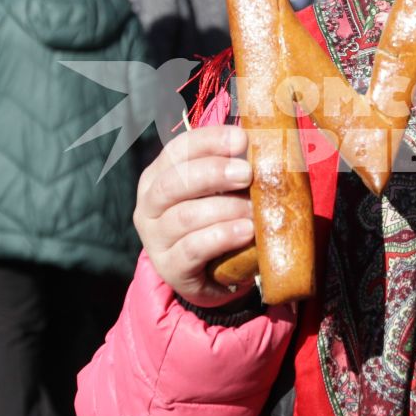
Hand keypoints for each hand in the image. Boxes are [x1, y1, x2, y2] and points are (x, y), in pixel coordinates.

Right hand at [134, 124, 255, 308]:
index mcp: (158, 176)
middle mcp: (149, 205)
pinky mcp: (170, 268)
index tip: (241, 139)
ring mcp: (155, 238)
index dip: (209, 141)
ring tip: (254, 210)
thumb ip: (234, 167)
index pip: (177, 150)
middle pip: (174, 182)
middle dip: (214, 173)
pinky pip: (193, 249)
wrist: (213, 276)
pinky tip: (245, 231)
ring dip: (225, 209)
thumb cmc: (218, 221)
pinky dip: (222, 237)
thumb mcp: (221, 190)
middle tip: (247, 174)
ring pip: (184, 216)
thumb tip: (266, 141)